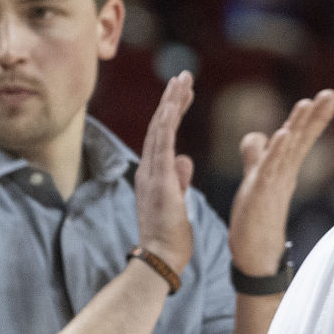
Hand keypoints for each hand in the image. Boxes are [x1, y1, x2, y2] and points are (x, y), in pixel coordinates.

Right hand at [135, 72, 195, 277]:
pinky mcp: (159, 180)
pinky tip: (174, 104)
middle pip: (160, 126)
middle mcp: (148, 170)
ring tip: (181, 80)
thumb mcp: (179, 201)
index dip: (173, 112)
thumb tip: (185, 160)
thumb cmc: (171, 235)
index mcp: (154, 174)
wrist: (161, 258)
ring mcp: (151, 174)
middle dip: (172, 98)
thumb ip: (180, 179)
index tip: (183, 92)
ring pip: (159, 129)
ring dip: (170, 103)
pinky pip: (162, 144)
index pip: (163, 135)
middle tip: (183, 75)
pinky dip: (167, 122)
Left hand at [229, 90, 333, 274]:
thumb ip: (255, 155)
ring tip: (308, 104)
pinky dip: (277, 152)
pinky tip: (283, 135)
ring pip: (288, 151)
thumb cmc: (256, 219)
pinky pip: (270, 170)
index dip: (313, 117)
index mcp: (282, 168)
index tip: (327, 95)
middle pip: (300, 140)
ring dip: (298, 128)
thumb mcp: (254, 179)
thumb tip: (258, 135)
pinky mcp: (261, 195)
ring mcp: (273, 184)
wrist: (254, 256)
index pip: (299, 137)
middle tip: (330, 94)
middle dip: (314, 116)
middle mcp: (282, 174)